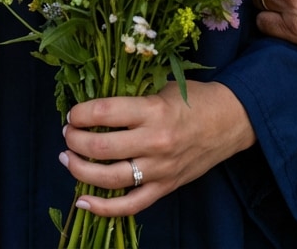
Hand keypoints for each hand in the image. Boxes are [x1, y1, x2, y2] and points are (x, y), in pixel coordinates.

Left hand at [59, 80, 253, 216]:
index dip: (80, 113)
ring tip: (67, 158)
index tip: (72, 113)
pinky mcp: (165, 188)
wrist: (230, 122)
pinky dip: (103, 208)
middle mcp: (155, 141)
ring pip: (110, 178)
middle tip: (67, 134)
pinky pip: (130, 205)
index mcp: (153, 110)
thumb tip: (95, 104)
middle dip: (75, 140)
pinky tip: (82, 201)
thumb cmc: (194, 99)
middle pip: (102, 146)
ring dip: (80, 170)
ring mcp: (160, 169)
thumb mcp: (162, 87)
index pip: (104, 112)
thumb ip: (132, 97)